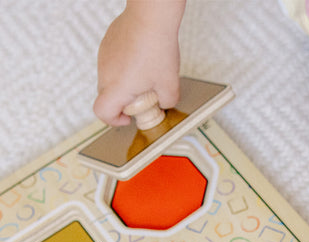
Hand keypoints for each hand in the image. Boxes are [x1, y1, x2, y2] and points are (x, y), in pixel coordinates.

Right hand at [94, 3, 182, 126]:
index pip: (101, 112)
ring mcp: (104, 57)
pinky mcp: (107, 44)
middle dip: (124, 103)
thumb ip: (166, 102)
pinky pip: (112, 64)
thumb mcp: (170, 85)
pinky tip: (142, 61)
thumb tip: (163, 104)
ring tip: (146, 76)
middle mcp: (105, 72)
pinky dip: (125, 69)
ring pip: (110, 80)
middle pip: (107, 97)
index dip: (114, 120)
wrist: (151, 17)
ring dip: (125, 85)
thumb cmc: (157, 47)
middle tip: (144, 98)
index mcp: (117, 87)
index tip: (127, 118)